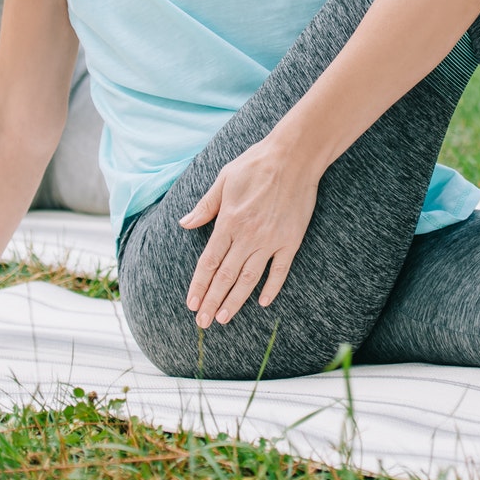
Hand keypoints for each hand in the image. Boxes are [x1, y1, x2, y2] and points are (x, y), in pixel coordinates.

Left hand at [179, 139, 320, 327]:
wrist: (294, 156)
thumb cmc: (256, 163)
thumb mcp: (224, 179)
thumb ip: (205, 206)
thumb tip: (185, 223)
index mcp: (228, 222)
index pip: (209, 262)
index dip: (199, 285)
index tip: (191, 303)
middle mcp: (247, 236)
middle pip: (226, 276)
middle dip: (212, 301)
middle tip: (203, 322)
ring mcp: (271, 240)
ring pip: (249, 278)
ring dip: (235, 300)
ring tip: (224, 318)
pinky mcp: (290, 240)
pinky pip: (280, 270)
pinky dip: (272, 287)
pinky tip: (263, 302)